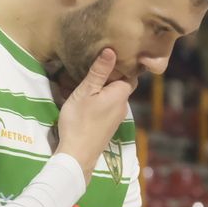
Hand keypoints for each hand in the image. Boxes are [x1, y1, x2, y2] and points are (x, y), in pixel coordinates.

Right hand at [55, 48, 132, 175]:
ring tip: (88, 81)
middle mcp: (123, 106)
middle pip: (122, 85)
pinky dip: (100, 101)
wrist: (77, 156)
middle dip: (111, 76)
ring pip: (113, 97)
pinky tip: (87, 100)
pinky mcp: (108, 128)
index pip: (130, 74)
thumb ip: (99, 71)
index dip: (122, 64)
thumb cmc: (80, 121)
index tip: (110, 56)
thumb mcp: (86, 91)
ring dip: (104, 89)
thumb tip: (112, 50)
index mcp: (121, 94)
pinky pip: (108, 108)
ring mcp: (116, 119)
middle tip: (94, 66)